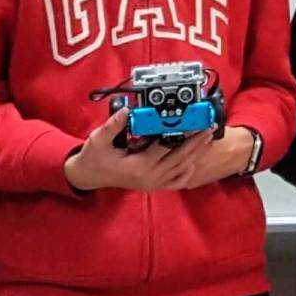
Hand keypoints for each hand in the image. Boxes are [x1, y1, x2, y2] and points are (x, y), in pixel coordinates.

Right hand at [63, 111, 239, 192]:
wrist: (87, 176)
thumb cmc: (94, 157)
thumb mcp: (98, 139)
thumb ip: (114, 125)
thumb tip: (127, 110)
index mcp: (138, 166)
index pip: (166, 148)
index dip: (182, 134)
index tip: (193, 123)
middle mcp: (149, 177)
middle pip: (180, 158)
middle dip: (196, 142)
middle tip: (208, 128)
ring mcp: (153, 183)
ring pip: (182, 169)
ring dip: (196, 154)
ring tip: (207, 138)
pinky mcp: (153, 185)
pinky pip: (176, 181)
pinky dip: (188, 172)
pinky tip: (195, 161)